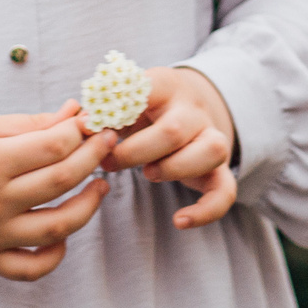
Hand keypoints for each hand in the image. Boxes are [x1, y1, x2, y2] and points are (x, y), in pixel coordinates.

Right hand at [0, 100, 116, 280]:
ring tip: (99, 186)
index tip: (96, 123)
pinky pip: (30, 268)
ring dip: (88, 206)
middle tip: (108, 144)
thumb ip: (28, 123)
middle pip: (61, 181)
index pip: (54, 146)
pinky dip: (55, 256)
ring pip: (56, 228)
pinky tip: (65, 234)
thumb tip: (74, 113)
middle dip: (94, 158)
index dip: (83, 132)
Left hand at [104, 66, 237, 229]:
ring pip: (213, 151)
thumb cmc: (143, 108)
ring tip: (149, 174)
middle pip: (174, 130)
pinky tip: (179, 221)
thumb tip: (82, 124)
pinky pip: (225, 190)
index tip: (92, 126)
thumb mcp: (123, 100)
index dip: (119, 109)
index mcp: (165, 86)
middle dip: (137, 152)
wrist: (186, 106)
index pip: (149, 86)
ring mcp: (211, 138)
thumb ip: (102, 111)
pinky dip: (206, 210)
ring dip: (175, 169)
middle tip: (110, 162)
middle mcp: (193, 110)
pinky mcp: (219, 168)